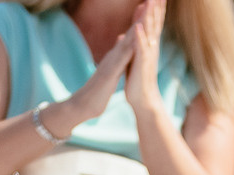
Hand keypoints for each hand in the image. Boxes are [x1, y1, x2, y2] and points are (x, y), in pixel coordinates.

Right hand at [55, 5, 137, 129]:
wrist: (84, 105)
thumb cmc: (98, 89)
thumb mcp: (110, 70)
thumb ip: (116, 58)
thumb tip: (120, 46)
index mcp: (117, 56)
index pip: (131, 35)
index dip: (140, 20)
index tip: (149, 5)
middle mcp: (114, 55)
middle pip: (131, 32)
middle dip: (141, 15)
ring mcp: (111, 62)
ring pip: (127, 40)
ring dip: (137, 25)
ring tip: (145, 9)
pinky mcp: (110, 73)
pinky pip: (120, 59)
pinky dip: (127, 48)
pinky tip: (134, 38)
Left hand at [121, 0, 166, 115]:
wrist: (143, 100)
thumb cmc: (139, 79)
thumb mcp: (136, 55)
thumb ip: (136, 40)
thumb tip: (135, 28)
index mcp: (149, 45)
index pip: (153, 23)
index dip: (155, 9)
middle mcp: (151, 48)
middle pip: (155, 23)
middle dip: (156, 7)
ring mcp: (147, 55)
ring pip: (149, 32)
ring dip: (150, 17)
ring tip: (150, 1)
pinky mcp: (141, 65)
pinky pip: (141, 49)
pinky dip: (140, 37)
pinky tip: (138, 26)